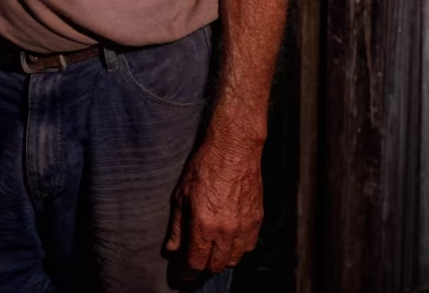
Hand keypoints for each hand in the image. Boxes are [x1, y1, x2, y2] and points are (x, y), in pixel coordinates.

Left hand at [164, 136, 262, 286]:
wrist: (234, 149)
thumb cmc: (204, 166)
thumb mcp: (181, 194)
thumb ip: (177, 227)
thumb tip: (171, 250)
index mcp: (204, 226)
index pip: (194, 263)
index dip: (184, 275)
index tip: (178, 280)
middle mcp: (226, 232)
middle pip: (214, 266)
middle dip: (201, 267)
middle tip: (193, 260)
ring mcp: (244, 228)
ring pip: (232, 260)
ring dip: (220, 259)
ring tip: (210, 248)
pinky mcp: (257, 221)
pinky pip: (248, 247)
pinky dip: (237, 249)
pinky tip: (228, 238)